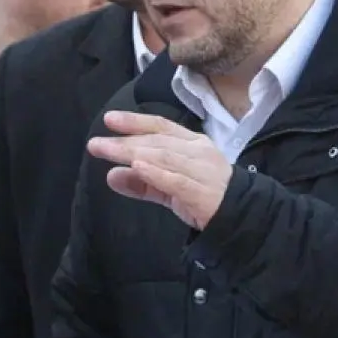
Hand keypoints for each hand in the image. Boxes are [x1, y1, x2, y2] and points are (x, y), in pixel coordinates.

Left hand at [86, 111, 232, 230]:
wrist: (241, 218)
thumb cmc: (204, 197)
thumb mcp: (169, 188)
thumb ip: (142, 182)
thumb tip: (111, 175)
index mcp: (192, 144)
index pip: (161, 127)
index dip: (135, 121)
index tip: (109, 119)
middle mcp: (198, 152)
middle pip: (157, 142)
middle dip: (125, 141)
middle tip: (96, 143)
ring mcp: (202, 171)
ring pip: (164, 157)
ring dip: (133, 153)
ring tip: (108, 151)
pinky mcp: (203, 192)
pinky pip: (176, 180)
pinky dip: (156, 173)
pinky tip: (137, 167)